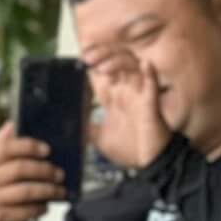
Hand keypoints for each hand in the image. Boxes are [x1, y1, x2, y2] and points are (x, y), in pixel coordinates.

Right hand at [0, 121, 65, 220]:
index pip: (6, 148)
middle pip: (19, 169)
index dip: (28, 146)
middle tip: (60, 174)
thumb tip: (9, 125)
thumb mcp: (1, 170)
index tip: (48, 150)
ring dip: (48, 191)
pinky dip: (40, 208)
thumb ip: (6, 148)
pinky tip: (46, 206)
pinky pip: (25, 211)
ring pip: (25, 191)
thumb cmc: (3, 191)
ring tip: (60, 191)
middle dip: (44, 170)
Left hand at [87, 49, 170, 169]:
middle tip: (87, 58)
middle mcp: (125, 91)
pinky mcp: (150, 105)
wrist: (150, 165)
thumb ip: (86, 127)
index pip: (101, 72)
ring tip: (103, 66)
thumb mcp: (99, 138)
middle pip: (115, 61)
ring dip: (118, 62)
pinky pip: (153, 85)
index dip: (91, 61)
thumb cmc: (130, 150)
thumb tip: (68, 124)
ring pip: (132, 67)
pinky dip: (149, 75)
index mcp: (113, 97)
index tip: (78, 58)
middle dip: (102, 55)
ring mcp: (138, 95)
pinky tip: (146, 65)